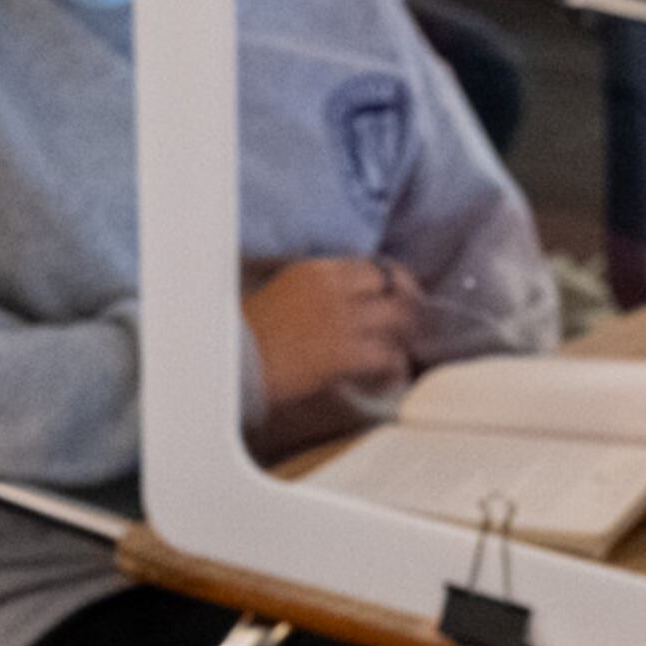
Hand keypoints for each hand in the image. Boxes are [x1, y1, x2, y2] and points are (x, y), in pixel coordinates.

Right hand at [243, 255, 419, 442]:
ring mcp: (342, 321)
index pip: (375, 267)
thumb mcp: (281, 292)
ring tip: (402, 356)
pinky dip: (392, 369)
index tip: (401, 296)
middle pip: (396, 289)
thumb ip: (314, 290)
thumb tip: (340, 299)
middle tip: (413, 328)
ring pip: (398, 323)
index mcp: (317, 271)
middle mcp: (335, 289)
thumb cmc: (247, 335)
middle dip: (410, 310)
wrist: (232, 364)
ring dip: (404, 341)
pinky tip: (388, 378)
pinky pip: (386, 358)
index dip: (396, 284)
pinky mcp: (343, 354)